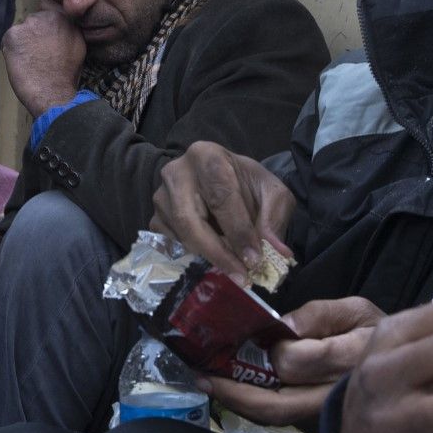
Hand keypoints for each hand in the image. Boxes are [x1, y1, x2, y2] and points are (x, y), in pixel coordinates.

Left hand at [2, 0, 85, 117]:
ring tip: (31, 60)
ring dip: (23, 42)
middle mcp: (44, 16)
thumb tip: (61, 19)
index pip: (47, 7)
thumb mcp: (78, 44)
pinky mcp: (12, 35)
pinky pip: (9, 40)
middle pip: (33, 21)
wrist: (53, 92)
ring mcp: (27, 25)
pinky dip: (12, 50)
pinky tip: (22, 63)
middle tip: (39, 53)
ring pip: (21, 31)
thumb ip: (68, 27)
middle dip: (34, 33)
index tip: (46, 38)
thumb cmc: (67, 74)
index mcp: (61, 16)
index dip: (45, 25)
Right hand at [151, 141, 295, 283]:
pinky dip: (196, 256)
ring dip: (210, 256)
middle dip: (218, 252)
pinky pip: (171, 245)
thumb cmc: (248, 185)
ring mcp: (161, 197)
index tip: (254, 259)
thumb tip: (277, 252)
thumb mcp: (272, 194)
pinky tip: (216, 257)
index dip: (238, 231)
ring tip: (235, 267)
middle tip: (242, 275)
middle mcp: (176, 173)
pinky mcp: (155, 218)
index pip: (220, 197)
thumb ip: (274, 220)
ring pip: (181, 236)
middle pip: (191, 220)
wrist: (226, 181)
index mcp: (207, 156)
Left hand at [200, 297, 383, 426]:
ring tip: (207, 382)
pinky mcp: (314, 422)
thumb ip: (321, 313)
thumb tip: (284, 326)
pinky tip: (229, 387)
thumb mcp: (357, 310)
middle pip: (277, 403)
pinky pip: (278, 416)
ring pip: (274, 416)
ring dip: (237, 401)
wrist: (401, 369)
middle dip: (236, 390)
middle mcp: (333, 395)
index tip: (262, 335)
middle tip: (203, 374)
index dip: (276, 351)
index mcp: (349, 359)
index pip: (298, 362)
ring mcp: (323, 414)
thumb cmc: (374, 333)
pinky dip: (250, 403)